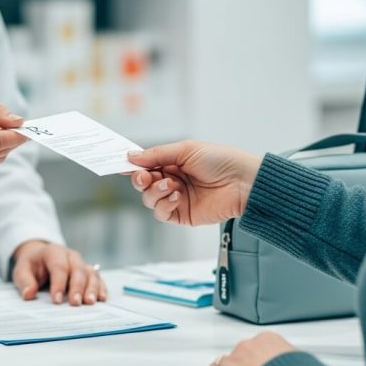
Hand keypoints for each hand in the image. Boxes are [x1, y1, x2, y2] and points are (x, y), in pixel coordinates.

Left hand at [10, 241, 106, 305]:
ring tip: (90, 302)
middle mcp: (70, 256)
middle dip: (77, 287)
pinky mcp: (88, 271)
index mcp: (53, 252)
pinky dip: (100, 288)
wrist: (40, 256)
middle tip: (76, 303)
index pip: (59, 267)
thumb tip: (28, 294)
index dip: (58, 284)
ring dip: (92, 288)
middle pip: (78, 270)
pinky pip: (97, 278)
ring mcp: (81, 263)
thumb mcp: (22, 270)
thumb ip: (25, 281)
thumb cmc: (32, 265)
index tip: (57, 300)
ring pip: (90, 273)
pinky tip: (101, 298)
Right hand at [127, 141, 262, 225]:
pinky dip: (163, 205)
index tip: (123, 164)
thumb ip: (157, 154)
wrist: (243, 182)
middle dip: (140, 180)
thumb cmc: (220, 160)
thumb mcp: (186, 149)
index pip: (146, 165)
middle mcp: (172, 180)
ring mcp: (176, 198)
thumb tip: (131, 157)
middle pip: (143, 184)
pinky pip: (161, 213)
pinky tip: (176, 197)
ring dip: (154, 192)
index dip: (134, 166)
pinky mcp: (182, 215)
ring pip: (149, 200)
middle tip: (144, 177)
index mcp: (172, 163)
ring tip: (171, 186)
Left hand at [198, 332, 296, 365]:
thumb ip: (290, 359)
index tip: (257, 361)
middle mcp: (246, 347)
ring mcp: (232, 362)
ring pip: (222, 364)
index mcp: (265, 339)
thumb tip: (297, 365)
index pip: (256, 345)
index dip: (254, 356)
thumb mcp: (299, 359)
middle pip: (238, 354)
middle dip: (239, 363)